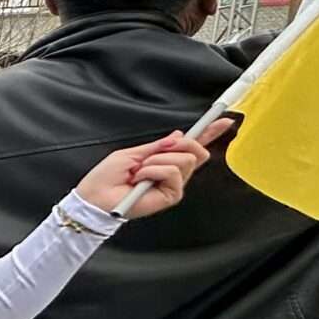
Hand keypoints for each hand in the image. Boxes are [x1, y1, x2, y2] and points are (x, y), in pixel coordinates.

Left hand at [75, 119, 230, 216]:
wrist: (95, 197)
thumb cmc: (106, 177)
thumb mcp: (133, 153)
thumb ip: (157, 146)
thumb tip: (179, 135)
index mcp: (164, 160)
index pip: (192, 146)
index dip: (209, 133)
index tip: (224, 121)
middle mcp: (173, 172)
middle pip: (197, 151)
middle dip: (179, 145)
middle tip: (154, 154)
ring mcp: (174, 184)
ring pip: (185, 160)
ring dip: (157, 161)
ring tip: (139, 172)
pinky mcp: (172, 195)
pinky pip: (172, 172)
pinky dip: (154, 170)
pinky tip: (140, 179)